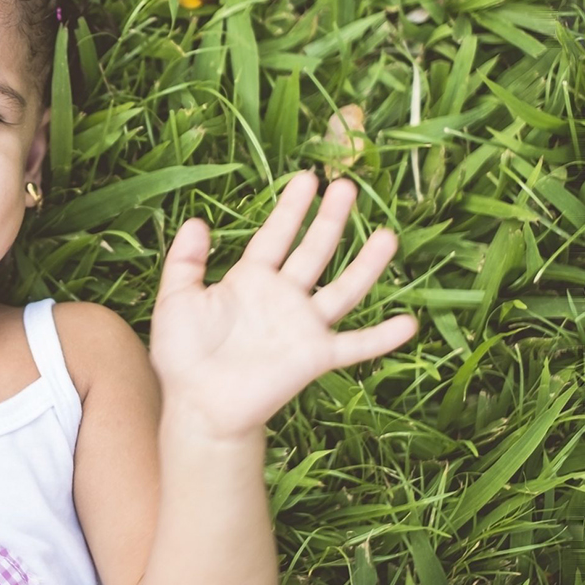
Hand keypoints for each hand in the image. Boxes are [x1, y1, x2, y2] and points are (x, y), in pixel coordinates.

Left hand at [148, 172, 417, 441]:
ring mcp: (303, 326)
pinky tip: (408, 324)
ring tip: (388, 236)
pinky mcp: (315, 357)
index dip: (292, 208)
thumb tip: (197, 221)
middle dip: (330, 220)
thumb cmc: (182, 355)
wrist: (197, 405)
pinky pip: (355, 345)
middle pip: (314, 251)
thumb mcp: (176, 300)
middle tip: (347, 186)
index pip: (276, 235)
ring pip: (343, 289)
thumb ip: (185, 261)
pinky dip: (382, 337)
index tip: (308, 178)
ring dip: (366, 264)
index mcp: (251, 280)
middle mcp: (283, 297)